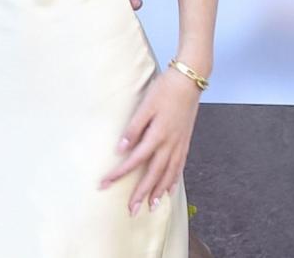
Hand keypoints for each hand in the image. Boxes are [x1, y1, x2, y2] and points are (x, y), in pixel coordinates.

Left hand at [100, 69, 200, 214]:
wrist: (189, 82)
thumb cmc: (164, 91)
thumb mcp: (145, 106)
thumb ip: (133, 129)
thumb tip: (121, 149)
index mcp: (157, 136)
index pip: (134, 161)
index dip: (119, 174)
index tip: (105, 184)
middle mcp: (170, 145)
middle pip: (153, 174)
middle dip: (141, 193)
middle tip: (131, 211)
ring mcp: (179, 145)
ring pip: (168, 174)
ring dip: (158, 192)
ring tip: (151, 207)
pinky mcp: (184, 143)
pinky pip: (179, 167)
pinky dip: (172, 181)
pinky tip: (168, 190)